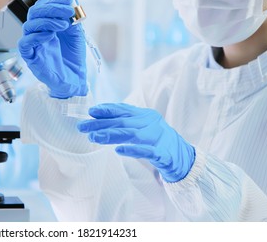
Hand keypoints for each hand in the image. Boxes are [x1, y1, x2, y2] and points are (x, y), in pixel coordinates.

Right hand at [18, 0, 87, 98]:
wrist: (75, 78)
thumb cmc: (73, 57)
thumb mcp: (76, 33)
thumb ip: (73, 18)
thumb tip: (71, 0)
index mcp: (47, 24)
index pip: (43, 6)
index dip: (55, 0)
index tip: (70, 2)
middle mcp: (38, 32)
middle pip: (34, 12)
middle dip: (52, 8)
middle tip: (68, 12)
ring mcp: (33, 44)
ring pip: (29, 25)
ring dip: (47, 21)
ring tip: (64, 25)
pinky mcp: (30, 57)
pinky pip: (24, 43)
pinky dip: (36, 36)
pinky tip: (50, 36)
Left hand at [77, 103, 194, 182]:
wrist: (183, 157)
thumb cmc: (158, 141)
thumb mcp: (142, 127)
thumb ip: (126, 122)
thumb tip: (100, 120)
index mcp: (146, 115)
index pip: (123, 110)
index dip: (106, 110)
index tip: (91, 112)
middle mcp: (151, 123)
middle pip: (123, 122)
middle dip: (100, 124)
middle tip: (83, 127)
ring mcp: (157, 138)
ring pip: (131, 134)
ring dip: (111, 135)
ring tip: (94, 137)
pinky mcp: (162, 154)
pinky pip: (146, 151)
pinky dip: (132, 150)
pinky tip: (118, 150)